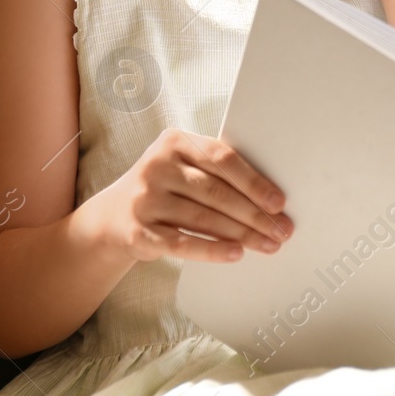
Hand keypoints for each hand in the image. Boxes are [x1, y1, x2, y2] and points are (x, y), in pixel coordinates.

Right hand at [96, 127, 293, 263]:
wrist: (113, 216)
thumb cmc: (164, 188)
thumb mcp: (182, 166)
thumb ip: (216, 171)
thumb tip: (269, 197)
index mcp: (175, 141)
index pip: (222, 159)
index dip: (254, 182)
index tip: (279, 202)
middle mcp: (157, 166)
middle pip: (216, 192)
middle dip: (254, 214)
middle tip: (281, 230)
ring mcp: (145, 199)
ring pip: (203, 218)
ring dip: (241, 234)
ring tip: (267, 244)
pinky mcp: (139, 231)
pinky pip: (182, 243)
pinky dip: (212, 250)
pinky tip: (235, 254)